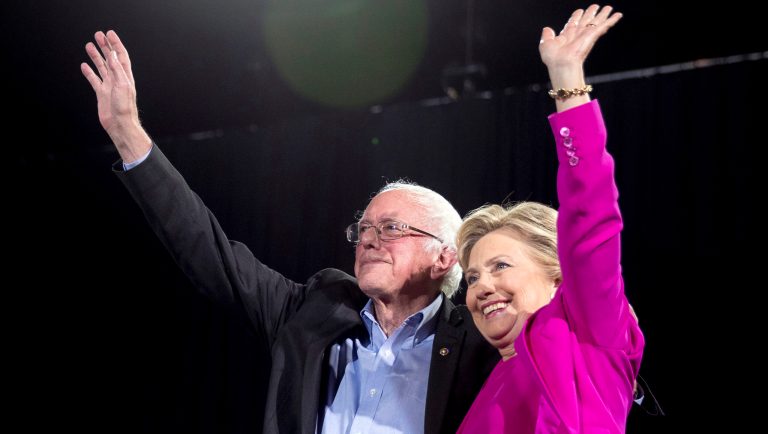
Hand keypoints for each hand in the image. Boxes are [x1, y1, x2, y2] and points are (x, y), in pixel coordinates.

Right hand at [81, 30, 149, 160]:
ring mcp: (109, 85)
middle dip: (105, 46)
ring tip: (89, 45)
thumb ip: (117, 69)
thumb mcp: (122, 85)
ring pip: (101, 67)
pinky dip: (89, 72)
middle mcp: (117, 79)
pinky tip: (84, 65)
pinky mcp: (101, 93)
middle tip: (98, 35)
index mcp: (125, 75)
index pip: (120, 55)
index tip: (109, 33)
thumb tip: (112, 54)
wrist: (119, 124)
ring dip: (95, 56)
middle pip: (110, 58)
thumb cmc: (124, 107)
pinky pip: (94, 79)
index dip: (115, 44)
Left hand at [539, 4, 621, 74]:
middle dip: (590, 13)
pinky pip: (604, 26)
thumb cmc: (553, 58)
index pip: (573, 24)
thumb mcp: (546, 44)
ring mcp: (586, 35)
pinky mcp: (593, 36)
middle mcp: (577, 35)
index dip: (576, 17)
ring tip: (609, 7)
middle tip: (596, 6)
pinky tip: (618, 15)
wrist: (561, 64)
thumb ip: (547, 35)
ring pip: (596, 22)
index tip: (579, 11)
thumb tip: (547, 29)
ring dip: (603, 15)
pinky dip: (611, 20)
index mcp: (566, 36)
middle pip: (586, 21)